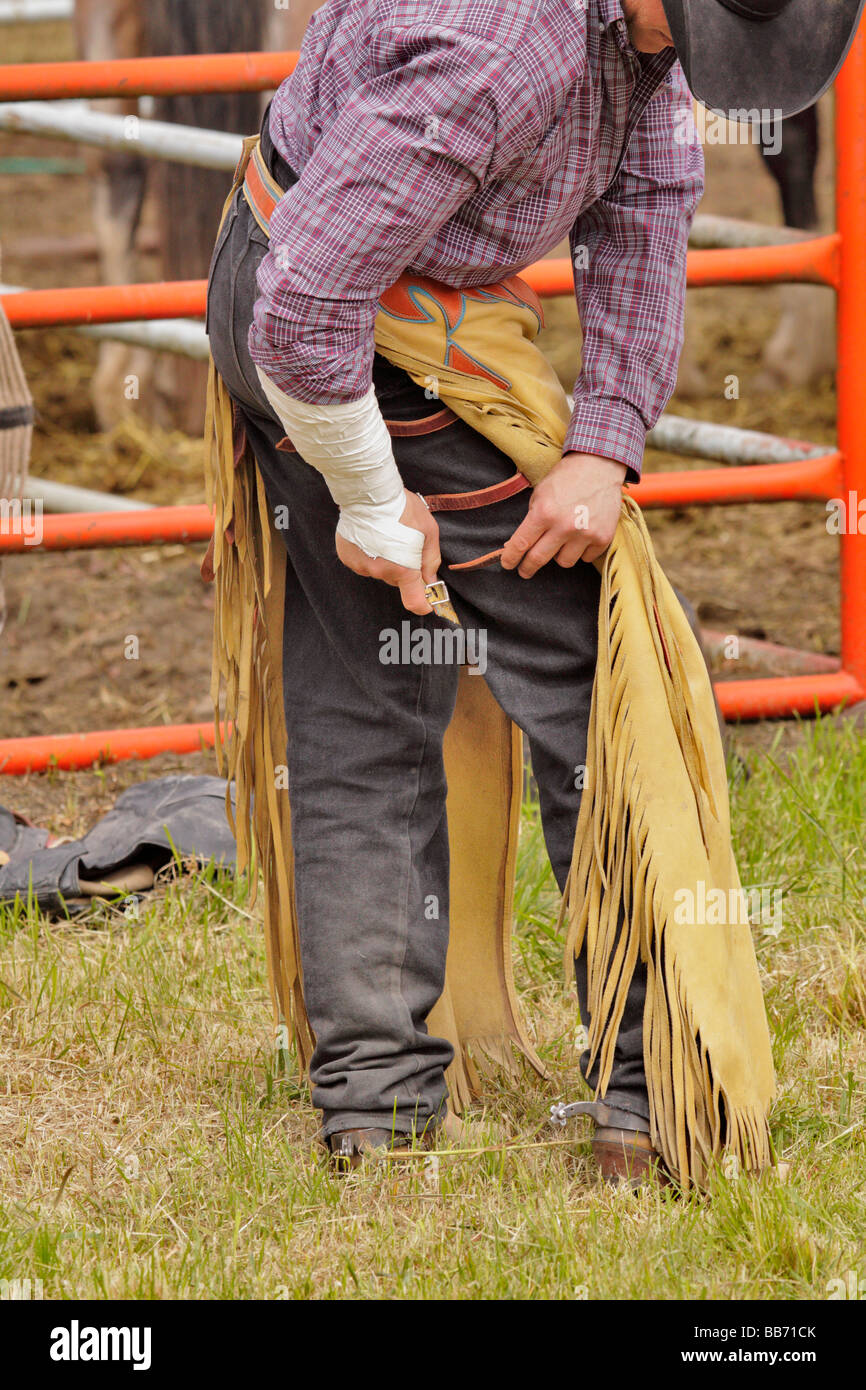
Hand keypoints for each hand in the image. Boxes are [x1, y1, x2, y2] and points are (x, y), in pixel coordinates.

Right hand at [335, 489, 441, 614]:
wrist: (369, 492)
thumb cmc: (402, 508)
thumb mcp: (428, 531)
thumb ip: (431, 560)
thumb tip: (431, 579)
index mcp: (403, 569)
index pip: (414, 602)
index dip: (422, 604)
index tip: (427, 602)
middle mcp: (381, 572)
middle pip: (396, 579)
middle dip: (403, 568)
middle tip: (404, 543)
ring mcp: (361, 566)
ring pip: (379, 570)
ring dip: (384, 559)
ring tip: (385, 535)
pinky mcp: (347, 558)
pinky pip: (363, 562)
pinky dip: (368, 553)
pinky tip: (370, 536)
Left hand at [500, 452, 626, 576]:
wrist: (599, 466)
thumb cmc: (567, 478)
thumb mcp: (541, 493)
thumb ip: (531, 519)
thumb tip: (517, 545)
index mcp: (544, 512)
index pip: (520, 544)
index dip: (511, 558)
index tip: (508, 565)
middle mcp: (564, 526)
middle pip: (539, 559)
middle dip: (528, 568)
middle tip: (525, 570)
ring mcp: (585, 533)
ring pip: (564, 562)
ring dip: (559, 555)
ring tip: (562, 541)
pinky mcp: (603, 537)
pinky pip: (586, 558)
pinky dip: (582, 550)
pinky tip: (582, 535)